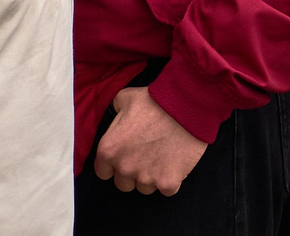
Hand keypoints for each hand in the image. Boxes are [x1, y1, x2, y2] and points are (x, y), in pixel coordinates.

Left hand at [91, 85, 208, 195]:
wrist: (186, 107)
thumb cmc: (155, 101)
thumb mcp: (125, 98)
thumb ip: (114, 111)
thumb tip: (115, 117)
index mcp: (109, 149)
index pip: (103, 172)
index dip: (113, 164)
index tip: (124, 156)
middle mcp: (124, 168)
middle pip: (123, 184)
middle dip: (132, 173)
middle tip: (145, 155)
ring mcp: (147, 178)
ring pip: (144, 188)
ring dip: (151, 177)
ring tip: (161, 157)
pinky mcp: (168, 183)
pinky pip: (166, 190)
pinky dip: (170, 180)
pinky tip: (174, 163)